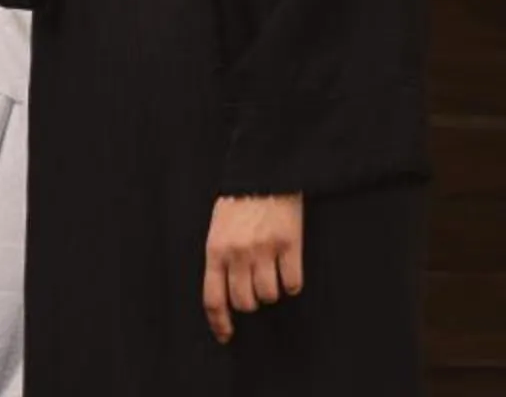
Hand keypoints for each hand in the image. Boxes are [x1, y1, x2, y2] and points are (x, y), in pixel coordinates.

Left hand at [202, 193, 303, 344]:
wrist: (265, 171)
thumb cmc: (239, 200)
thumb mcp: (218, 228)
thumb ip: (219, 258)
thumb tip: (224, 296)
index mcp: (216, 249)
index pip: (213, 298)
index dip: (219, 322)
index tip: (226, 335)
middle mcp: (239, 253)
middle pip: (244, 302)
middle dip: (250, 301)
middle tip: (254, 287)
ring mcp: (265, 249)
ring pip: (269, 295)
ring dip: (271, 290)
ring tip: (272, 272)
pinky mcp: (290, 244)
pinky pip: (292, 283)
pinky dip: (292, 282)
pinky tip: (289, 269)